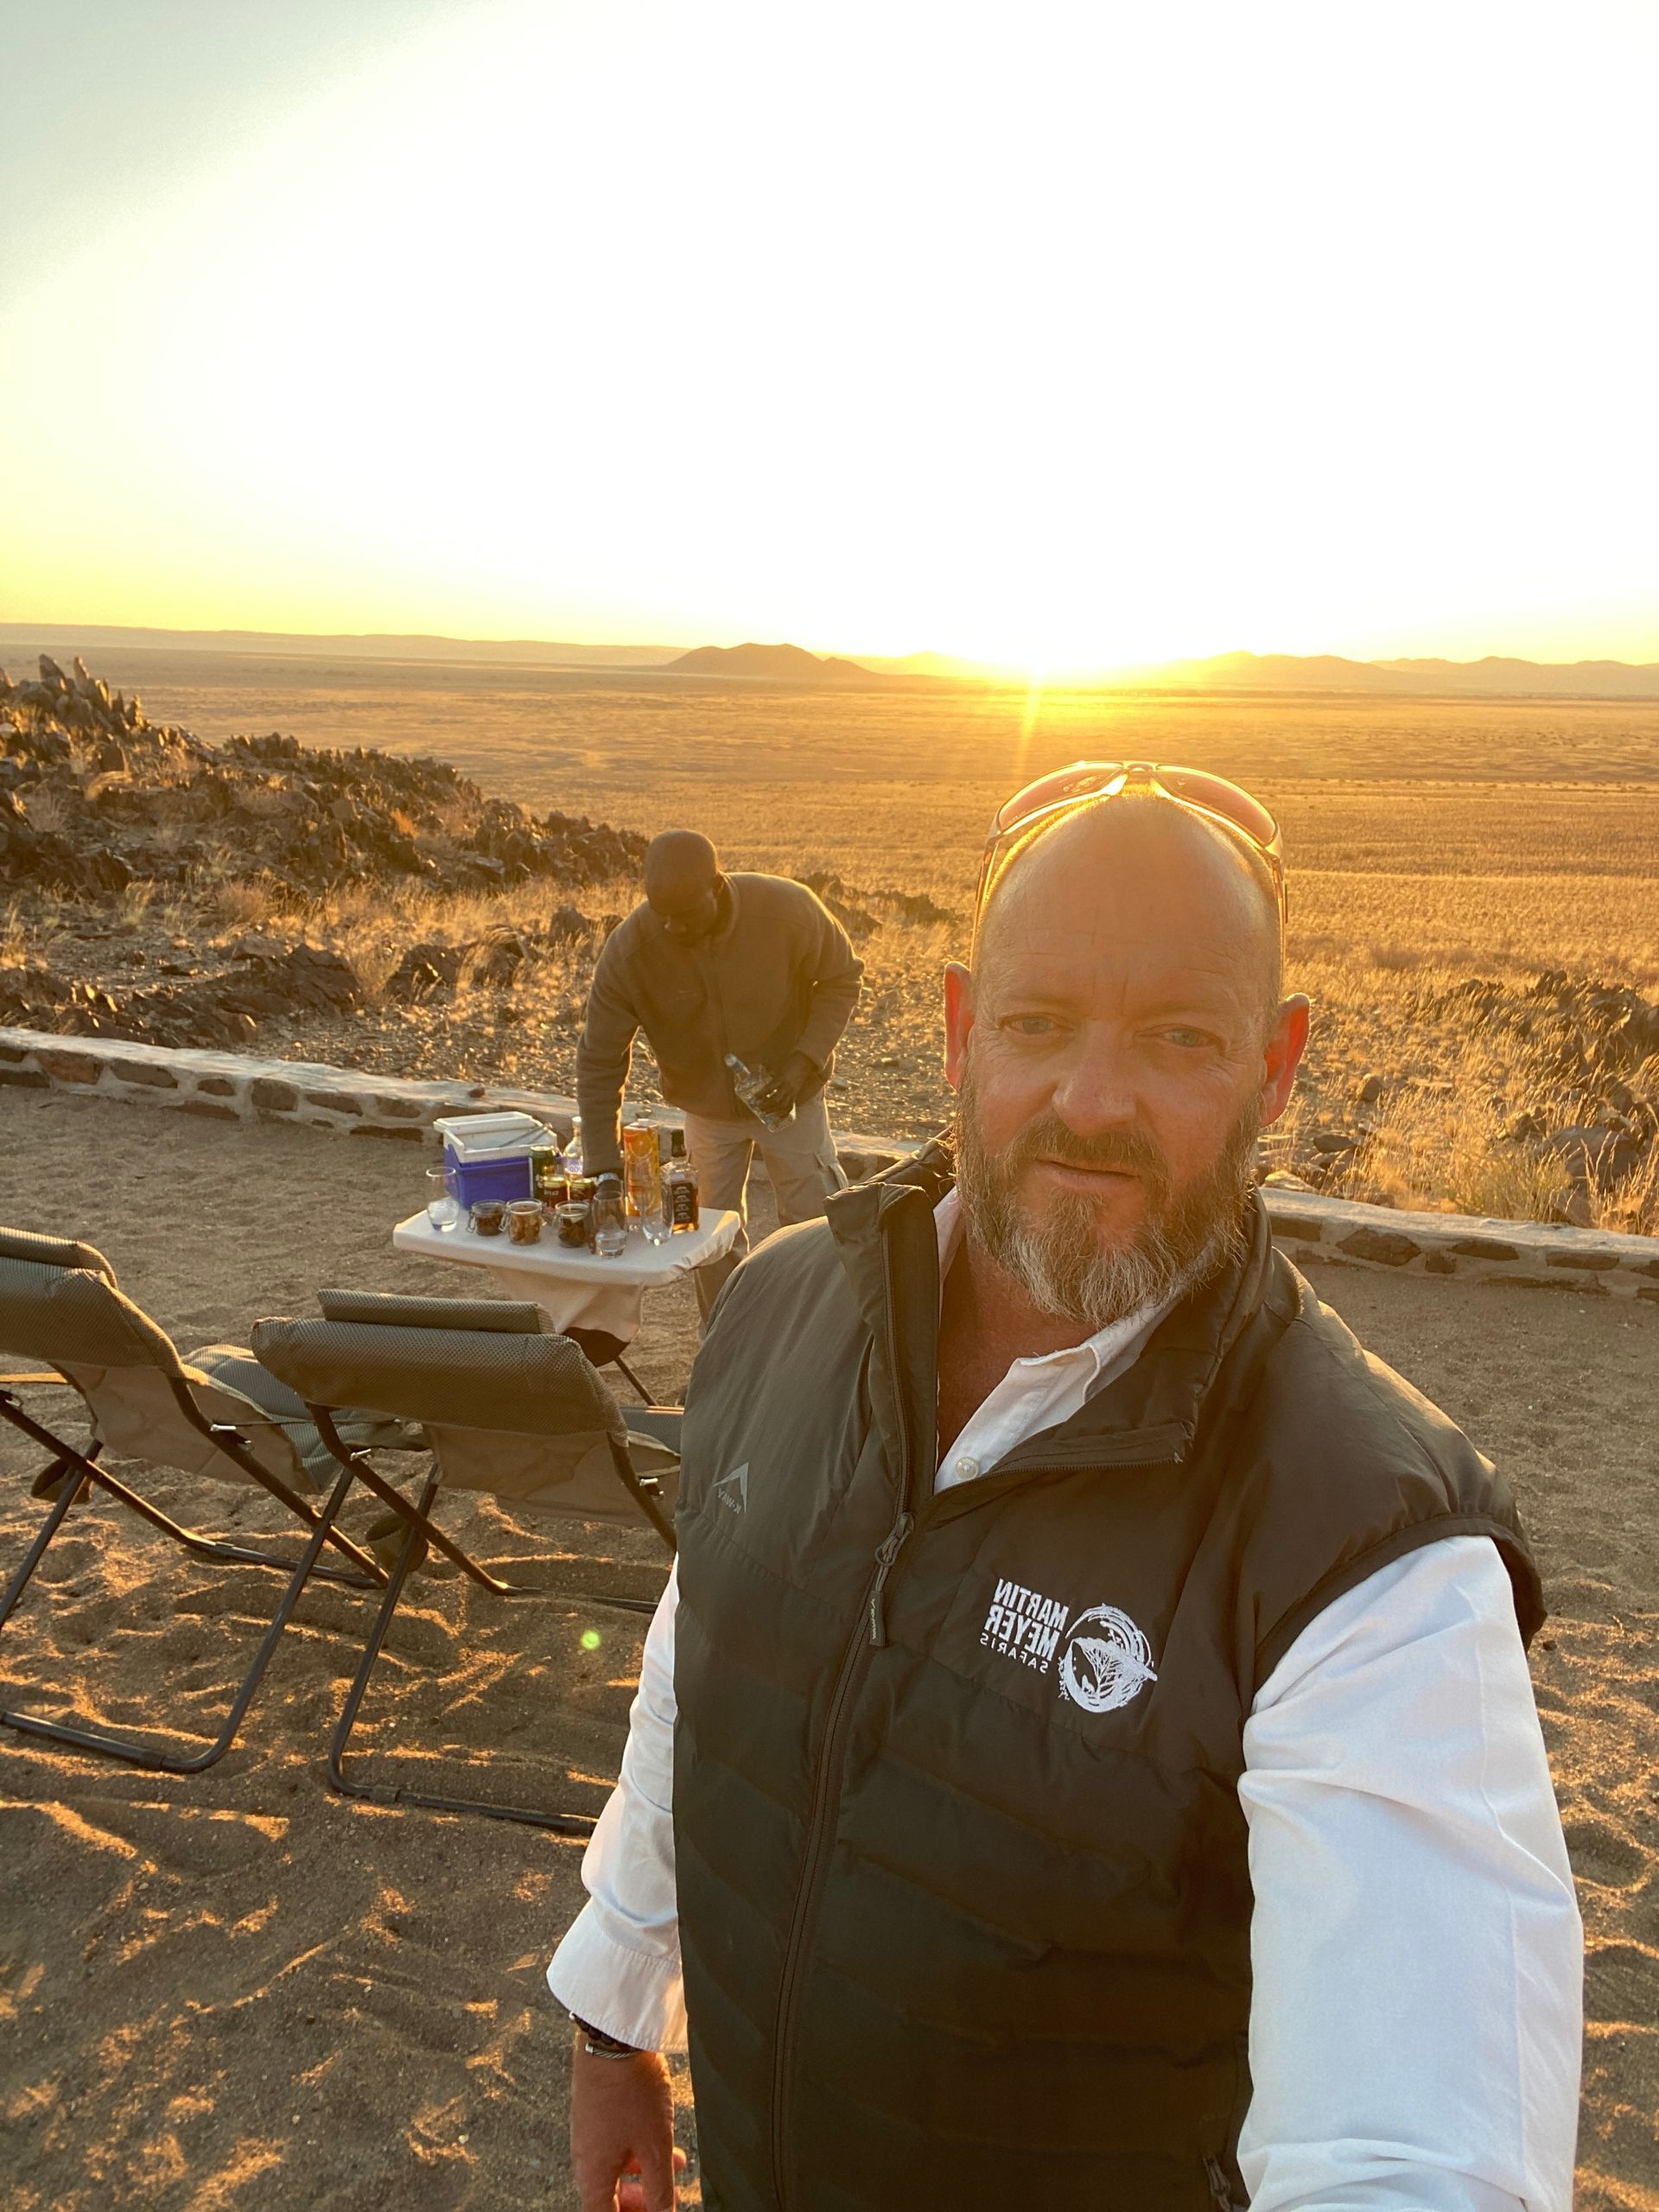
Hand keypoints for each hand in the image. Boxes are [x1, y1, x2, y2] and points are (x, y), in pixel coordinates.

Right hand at [570, 2038, 685, 2210]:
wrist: (613, 2037)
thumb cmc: (630, 2090)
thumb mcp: (655, 2147)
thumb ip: (660, 2188)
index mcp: (592, 2173)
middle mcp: (584, 2155)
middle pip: (608, 2195)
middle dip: (639, 2200)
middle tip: (663, 2199)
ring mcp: (588, 2129)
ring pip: (616, 2165)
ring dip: (644, 2172)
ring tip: (675, 2165)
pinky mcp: (596, 2108)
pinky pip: (616, 2140)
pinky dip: (639, 2147)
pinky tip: (660, 2134)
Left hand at [753, 1050, 815, 1117]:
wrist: (804, 1062)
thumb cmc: (789, 1062)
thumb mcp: (778, 1067)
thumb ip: (770, 1073)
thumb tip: (759, 1077)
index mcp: (781, 1078)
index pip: (769, 1089)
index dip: (761, 1095)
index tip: (754, 1099)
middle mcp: (787, 1087)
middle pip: (776, 1100)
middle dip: (766, 1105)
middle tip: (758, 1108)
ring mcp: (792, 1092)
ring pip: (783, 1105)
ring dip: (773, 1110)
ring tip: (765, 1113)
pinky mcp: (796, 1094)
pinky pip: (790, 1106)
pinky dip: (784, 1113)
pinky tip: (778, 1118)